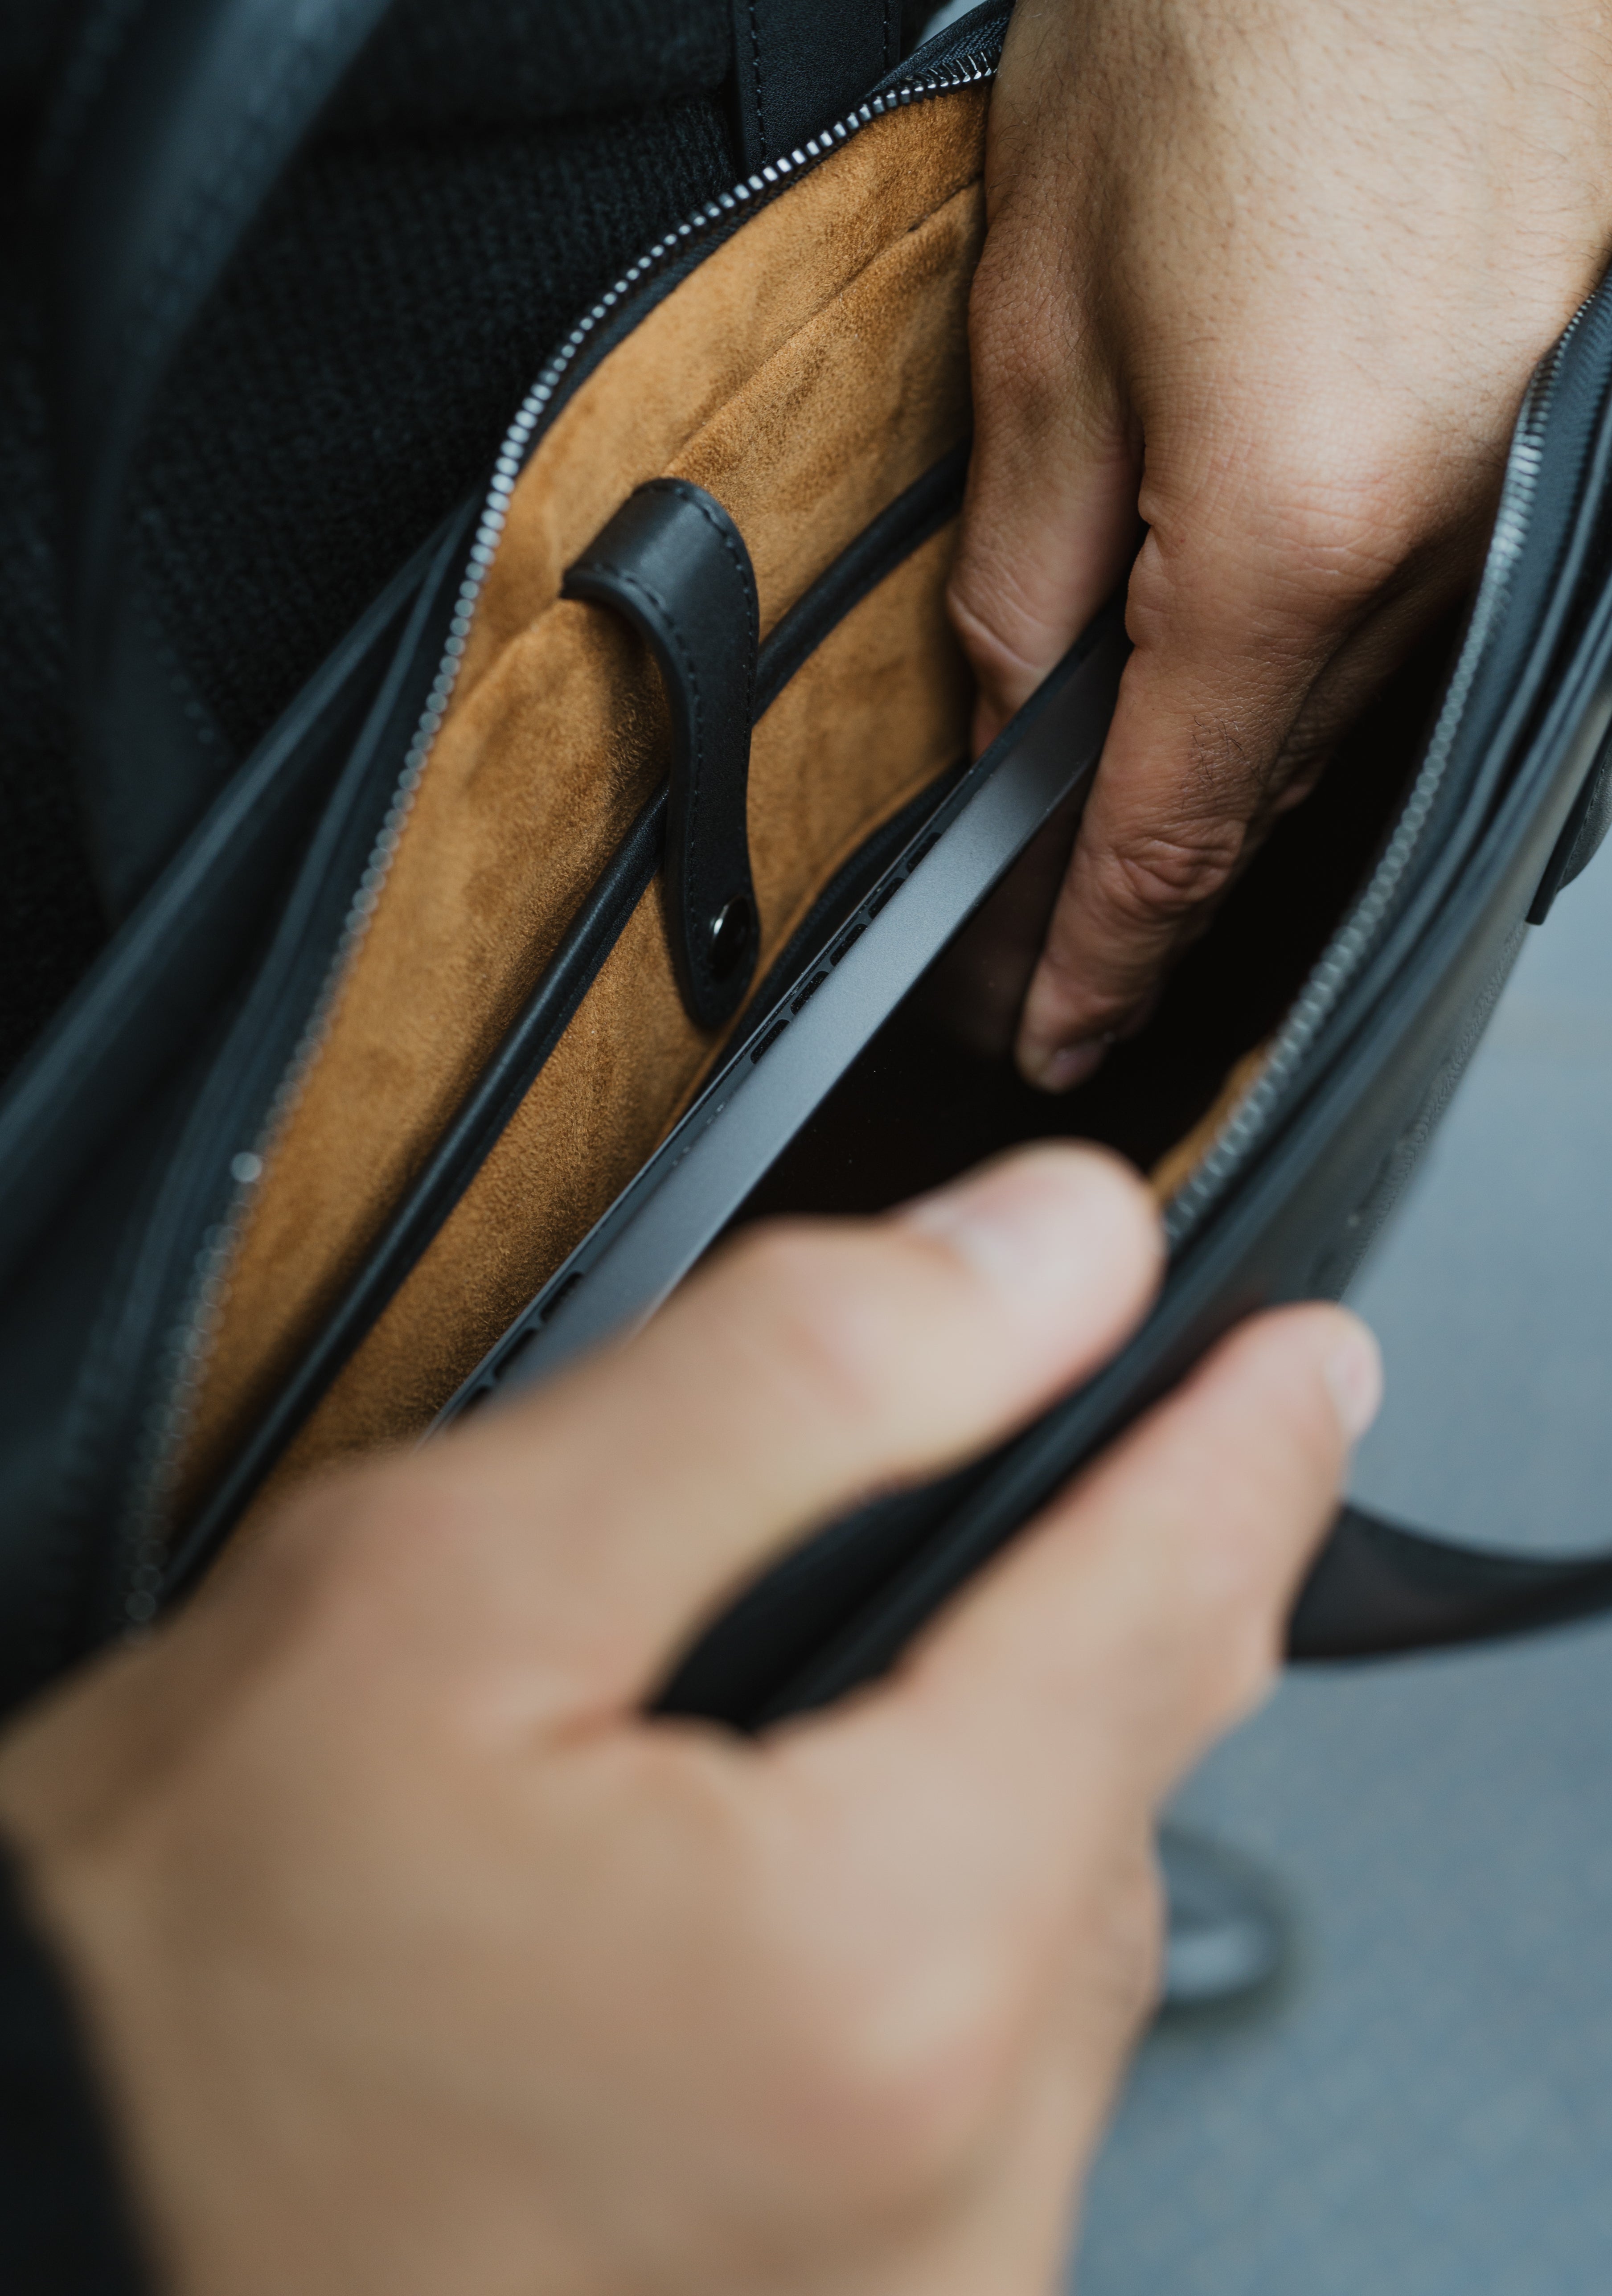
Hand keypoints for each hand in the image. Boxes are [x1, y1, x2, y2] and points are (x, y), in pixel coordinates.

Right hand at [0, 1146, 1377, 2295]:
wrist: (47, 2215)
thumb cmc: (175, 1977)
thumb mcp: (448, 1588)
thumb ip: (786, 1390)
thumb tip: (1044, 1258)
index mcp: (864, 1972)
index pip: (1161, 1622)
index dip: (1238, 1451)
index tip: (1296, 1368)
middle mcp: (937, 2190)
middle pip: (1122, 1789)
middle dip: (1075, 1612)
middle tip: (990, 1495)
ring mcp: (908, 2295)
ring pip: (1060, 1934)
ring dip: (990, 1779)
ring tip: (816, 1701)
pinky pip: (985, 2081)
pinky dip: (932, 1938)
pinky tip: (794, 1875)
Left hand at [952, 0, 1611, 1088]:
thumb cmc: (1225, 13)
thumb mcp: (1043, 312)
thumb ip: (1029, 560)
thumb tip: (1011, 725)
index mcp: (1295, 527)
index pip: (1177, 834)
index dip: (1097, 959)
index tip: (1045, 1033)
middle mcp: (1439, 530)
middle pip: (1266, 783)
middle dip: (1143, 876)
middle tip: (1036, 939)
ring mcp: (1514, 472)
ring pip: (1342, 699)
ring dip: (1225, 759)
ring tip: (1111, 808)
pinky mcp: (1542, 410)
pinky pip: (1412, 597)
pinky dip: (1310, 651)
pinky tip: (1238, 652)